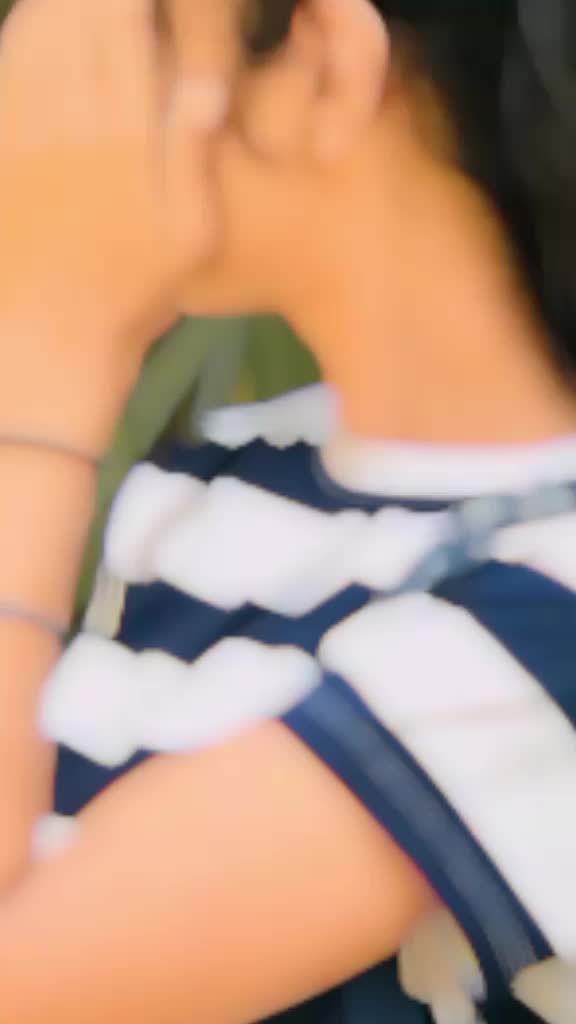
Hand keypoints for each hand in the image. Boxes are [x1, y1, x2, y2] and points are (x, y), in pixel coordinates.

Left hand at [0, 0, 233, 367]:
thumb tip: (204, 82)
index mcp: (123, 137)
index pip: (127, 30)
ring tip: (84, 2)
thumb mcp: (188, 237)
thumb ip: (192, 156)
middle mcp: (68, 119)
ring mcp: (23, 129)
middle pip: (76, 18)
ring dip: (59, 6)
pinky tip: (36, 25)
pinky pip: (5, 71)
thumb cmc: (133, 293)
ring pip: (34, 35)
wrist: (49, 336)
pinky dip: (22, 36)